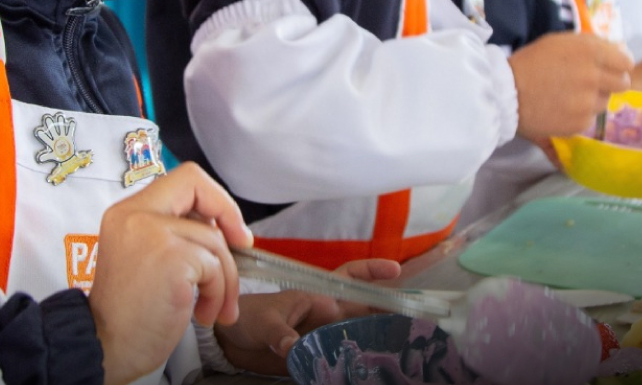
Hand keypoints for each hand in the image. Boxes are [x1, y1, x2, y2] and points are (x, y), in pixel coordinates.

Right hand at [90, 163, 251, 384]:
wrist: (106, 347)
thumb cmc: (130, 312)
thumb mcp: (146, 255)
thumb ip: (174, 232)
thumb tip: (224, 225)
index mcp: (127, 212)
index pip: (182, 179)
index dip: (213, 197)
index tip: (228, 228)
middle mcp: (134, 215)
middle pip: (197, 186)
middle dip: (230, 214)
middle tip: (242, 245)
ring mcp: (152, 234)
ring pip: (214, 239)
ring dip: (225, 278)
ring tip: (213, 307)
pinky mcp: (171, 258)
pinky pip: (214, 267)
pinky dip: (218, 293)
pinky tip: (203, 313)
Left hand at [214, 259, 401, 374]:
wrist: (229, 342)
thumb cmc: (247, 317)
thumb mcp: (262, 322)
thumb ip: (279, 335)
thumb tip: (292, 348)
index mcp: (318, 297)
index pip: (351, 278)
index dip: (373, 272)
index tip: (396, 271)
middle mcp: (327, 315)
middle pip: (365, 311)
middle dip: (388, 313)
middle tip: (411, 322)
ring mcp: (323, 336)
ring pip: (358, 335)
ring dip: (376, 340)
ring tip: (397, 348)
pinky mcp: (317, 356)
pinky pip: (342, 357)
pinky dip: (356, 362)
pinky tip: (369, 369)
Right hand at [509, 32, 632, 140]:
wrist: (506, 93)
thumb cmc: (532, 62)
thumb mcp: (561, 42)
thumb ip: (593, 43)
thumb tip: (621, 50)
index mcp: (590, 52)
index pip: (626, 61)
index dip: (619, 64)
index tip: (609, 67)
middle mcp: (594, 76)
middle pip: (623, 83)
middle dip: (612, 82)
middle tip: (593, 83)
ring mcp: (588, 102)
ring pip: (606, 102)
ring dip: (594, 99)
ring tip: (570, 96)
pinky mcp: (580, 124)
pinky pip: (591, 118)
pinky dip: (580, 115)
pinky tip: (562, 109)